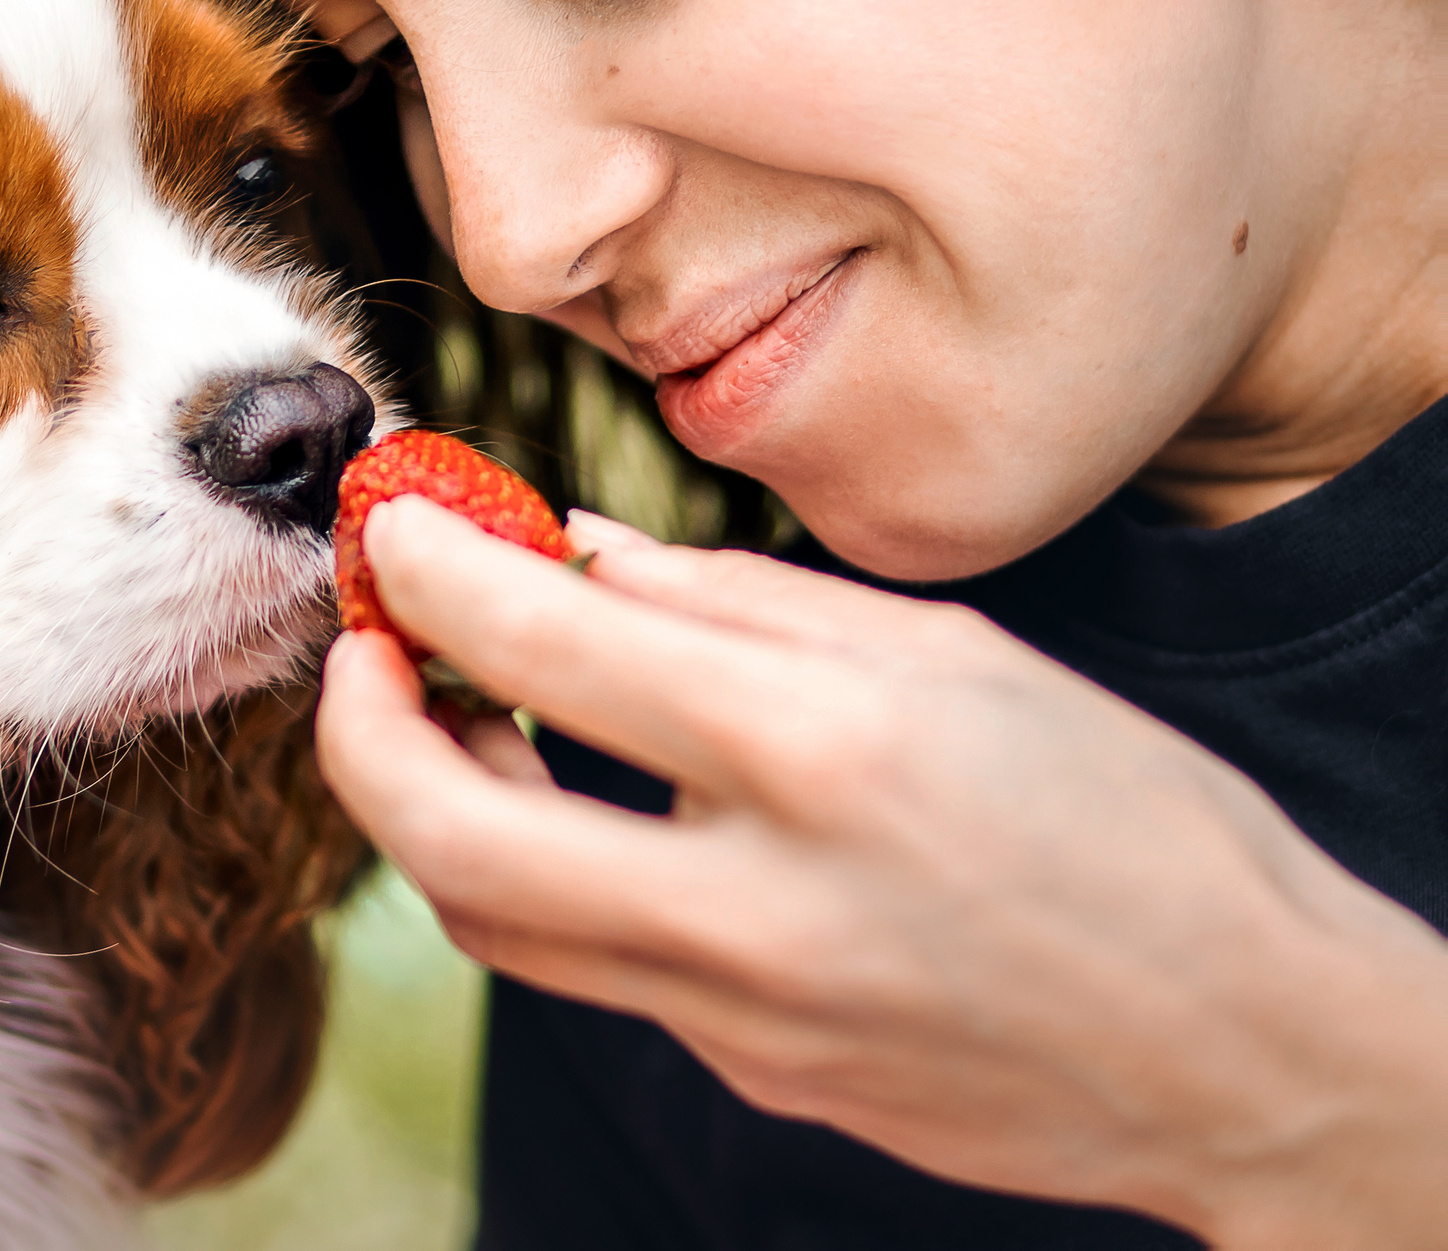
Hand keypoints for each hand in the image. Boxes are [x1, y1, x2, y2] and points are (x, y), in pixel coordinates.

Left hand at [316, 497, 1447, 1247]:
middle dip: (357, 722)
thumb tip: (565, 547)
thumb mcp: (946, 653)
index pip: (544, 642)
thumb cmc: (1120, 816)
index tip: (392, 522)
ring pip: (487, 919)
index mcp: (825, 747)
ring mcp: (739, 1011)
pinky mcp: (741, 1071)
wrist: (1235, 1047)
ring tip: (447, 707)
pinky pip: (587, 965)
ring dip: (426, 804)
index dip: (428, 569)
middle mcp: (759, 895)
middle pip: (447, 827)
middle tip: (360, 643)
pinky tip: (574, 797)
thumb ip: (733, 598)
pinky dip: (540, 868)